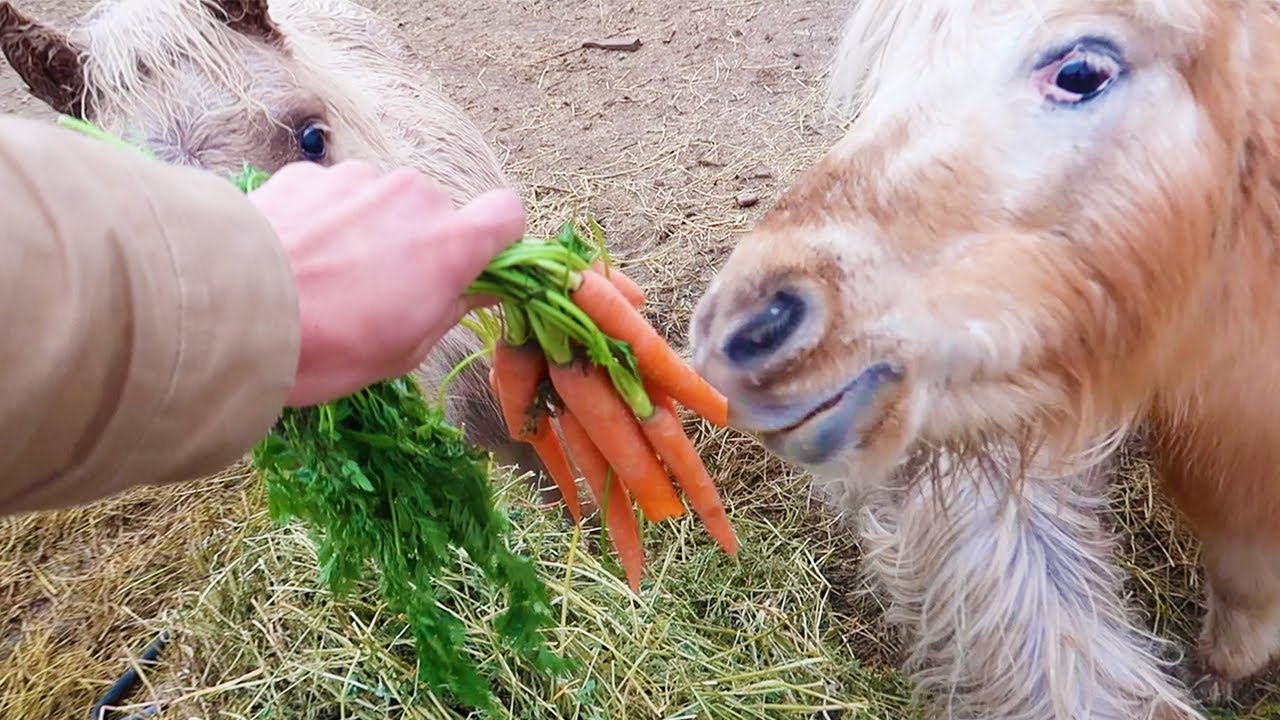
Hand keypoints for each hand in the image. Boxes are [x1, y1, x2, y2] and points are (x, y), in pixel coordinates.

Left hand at [248, 160, 524, 406]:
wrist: (235, 311)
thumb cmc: (330, 346)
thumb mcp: (405, 350)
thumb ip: (452, 309)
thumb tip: (476, 290)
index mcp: (450, 243)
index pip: (507, 213)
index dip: (496, 238)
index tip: (474, 265)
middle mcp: (413, 195)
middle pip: (436, 210)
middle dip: (418, 241)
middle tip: (381, 289)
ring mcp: (359, 178)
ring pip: (383, 200)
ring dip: (369, 228)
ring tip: (327, 276)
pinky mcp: (309, 173)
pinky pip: (335, 194)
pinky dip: (325, 219)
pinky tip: (295, 257)